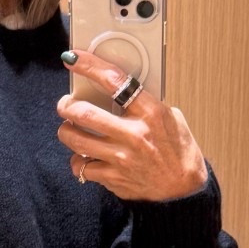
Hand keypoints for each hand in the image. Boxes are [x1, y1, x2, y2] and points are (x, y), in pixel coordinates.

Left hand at [56, 49, 208, 200]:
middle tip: (65, 104)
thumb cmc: (177, 149)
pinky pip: (81, 167)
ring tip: (69, 128)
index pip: (114, 81)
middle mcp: (133, 134)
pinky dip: (78, 161)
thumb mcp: (169, 117)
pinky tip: (83, 157)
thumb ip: (142, 104)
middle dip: (67, 106)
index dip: (89, 66)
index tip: (74, 59)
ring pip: (75, 140)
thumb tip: (115, 89)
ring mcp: (121, 158)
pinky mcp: (113, 178)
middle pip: (84, 113)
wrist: (183, 188)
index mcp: (150, 113)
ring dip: (66, 132)